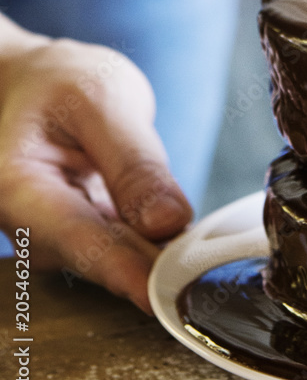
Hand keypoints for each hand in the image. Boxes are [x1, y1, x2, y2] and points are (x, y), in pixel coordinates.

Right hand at [0, 34, 191, 312]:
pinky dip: (160, 246)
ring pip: (121, 261)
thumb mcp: (102, 100)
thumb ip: (134, 162)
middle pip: (103, 260)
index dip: (130, 273)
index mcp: (16, 187)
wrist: (32, 85)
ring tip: (206, 248)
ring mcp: (55, 239)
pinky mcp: (83, 241)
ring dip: (164, 256)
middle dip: (160, 266)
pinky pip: (129, 252)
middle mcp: (28, 226)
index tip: (171, 295)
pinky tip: (189, 239)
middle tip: (213, 269)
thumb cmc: (60, 83)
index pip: (79, 241)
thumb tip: (168, 222)